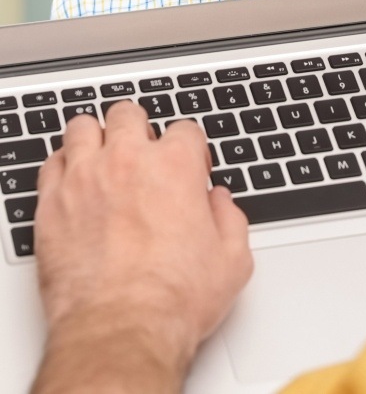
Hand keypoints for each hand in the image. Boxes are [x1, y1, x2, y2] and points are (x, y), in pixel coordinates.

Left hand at [33, 102, 252, 391]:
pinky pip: (51, 163)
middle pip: (129, 115)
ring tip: (104, 160)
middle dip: (139, 131)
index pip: (185, 130)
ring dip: (96, 139)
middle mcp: (128, 161)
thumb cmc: (173, 300)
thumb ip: (230, 219)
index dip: (190, 150)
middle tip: (143, 157)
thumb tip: (220, 204)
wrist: (122, 330)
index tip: (189, 171)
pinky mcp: (52, 202)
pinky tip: (74, 183)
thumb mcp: (232, 261)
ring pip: (83, 128)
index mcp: (175, 166)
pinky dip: (63, 167)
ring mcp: (85, 178)